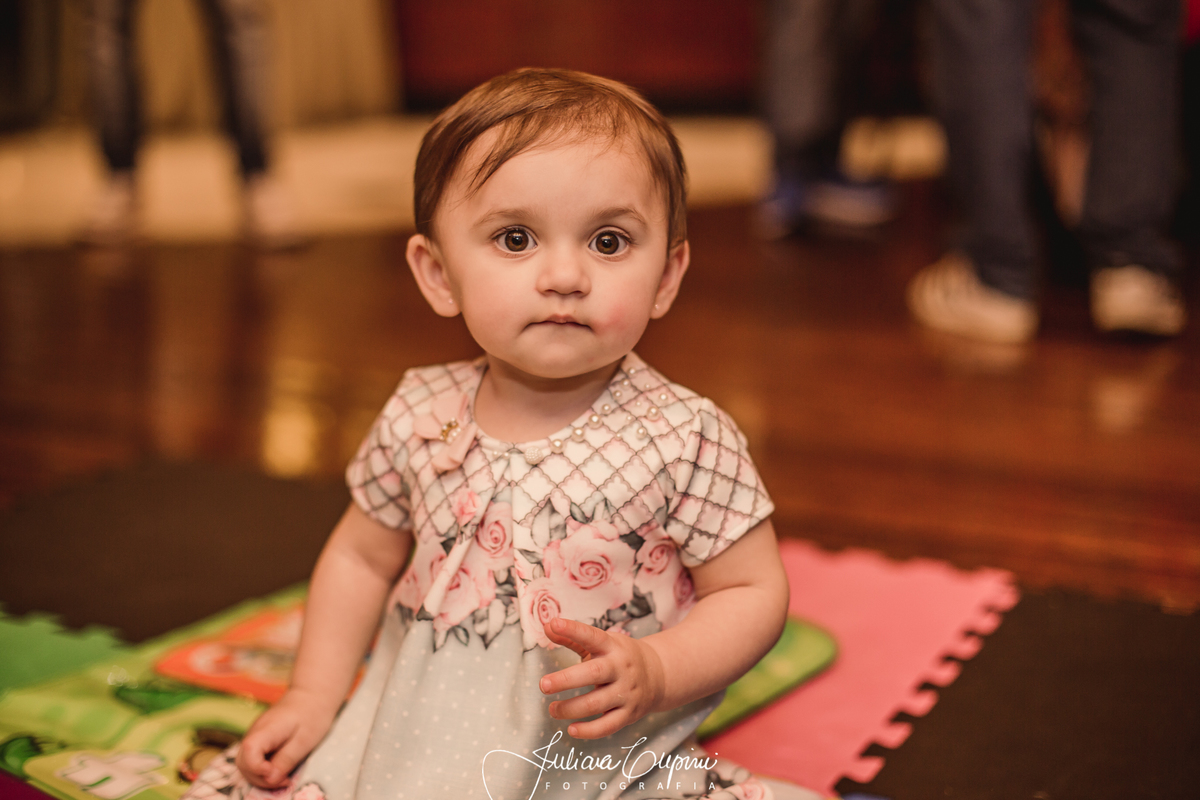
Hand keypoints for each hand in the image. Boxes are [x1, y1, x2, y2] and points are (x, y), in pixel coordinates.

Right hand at [236, 688, 339, 788]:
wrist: (312, 694)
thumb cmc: (312, 715)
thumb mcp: (304, 741)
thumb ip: (286, 760)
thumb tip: (270, 779)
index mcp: (266, 729)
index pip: (249, 751)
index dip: (259, 769)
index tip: (278, 775)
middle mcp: (255, 732)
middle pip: (243, 762)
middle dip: (260, 779)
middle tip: (284, 782)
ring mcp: (255, 735)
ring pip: (245, 762)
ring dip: (260, 777)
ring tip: (284, 778)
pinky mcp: (259, 739)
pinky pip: (253, 758)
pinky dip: (262, 769)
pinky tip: (279, 770)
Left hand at [538, 617, 665, 739]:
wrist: (658, 675)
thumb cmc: (619, 657)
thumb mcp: (602, 642)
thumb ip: (573, 637)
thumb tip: (547, 626)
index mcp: (612, 646)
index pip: (592, 635)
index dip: (573, 630)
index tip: (554, 624)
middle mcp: (621, 668)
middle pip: (594, 673)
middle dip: (566, 680)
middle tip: (543, 684)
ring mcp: (627, 692)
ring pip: (597, 703)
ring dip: (571, 708)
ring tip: (552, 709)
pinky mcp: (629, 714)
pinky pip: (608, 726)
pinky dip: (588, 731)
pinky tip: (571, 729)